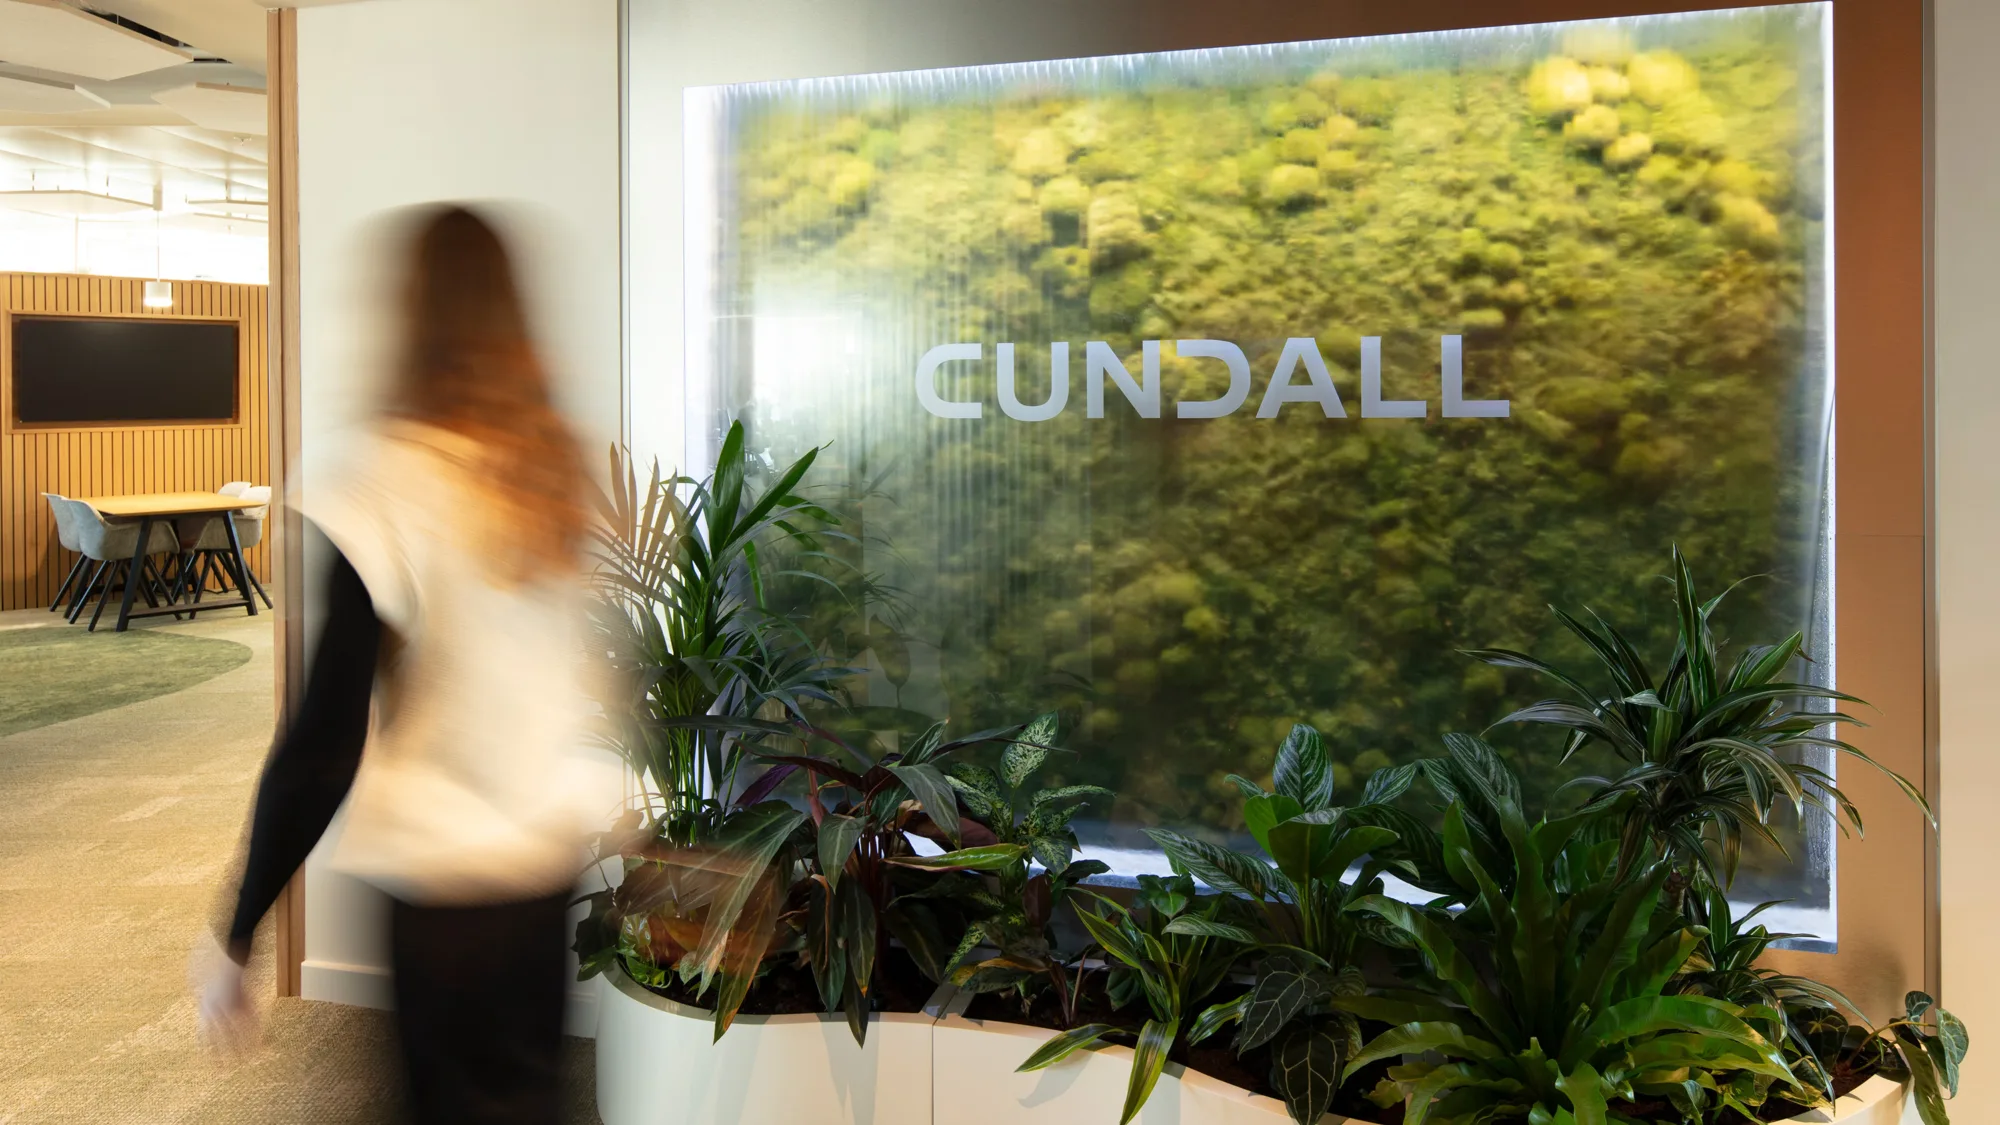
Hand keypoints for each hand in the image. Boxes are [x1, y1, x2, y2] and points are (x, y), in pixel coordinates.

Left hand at [190, 934, 258, 1052]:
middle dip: (222, 1056)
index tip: (212, 1061)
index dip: (208, 1049)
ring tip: (247, 1063)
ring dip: (242, 1050)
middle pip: (218, 1039)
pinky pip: (252, 1021)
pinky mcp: (244, 999)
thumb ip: (205, 995)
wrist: (230, 946)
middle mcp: (214, 1008)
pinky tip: (262, 1045)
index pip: (204, 1034)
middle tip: (223, 1071)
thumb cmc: (218, 959)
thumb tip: (200, 1000)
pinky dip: (257, 1034)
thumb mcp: (203, 978)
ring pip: (236, 1034)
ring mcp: (229, 1004)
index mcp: (204, 1005)